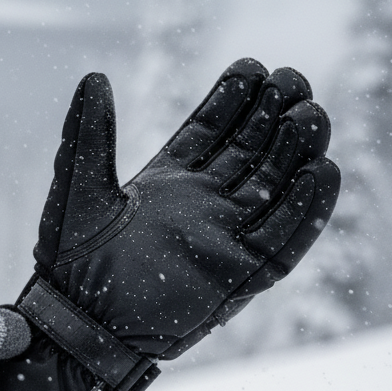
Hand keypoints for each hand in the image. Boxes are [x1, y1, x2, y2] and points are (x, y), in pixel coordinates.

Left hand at [21, 57, 339, 390]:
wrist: (78, 324)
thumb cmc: (70, 260)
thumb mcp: (79, 187)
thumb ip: (91, 133)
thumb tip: (94, 76)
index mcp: (168, 182)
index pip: (212, 130)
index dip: (234, 99)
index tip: (253, 66)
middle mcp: (203, 206)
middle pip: (252, 151)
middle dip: (273, 115)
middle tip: (293, 79)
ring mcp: (226, 239)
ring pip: (275, 188)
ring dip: (296, 153)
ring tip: (311, 114)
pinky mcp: (242, 276)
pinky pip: (285, 239)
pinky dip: (306, 209)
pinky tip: (322, 172)